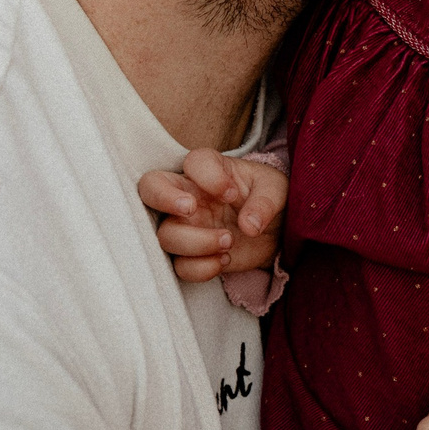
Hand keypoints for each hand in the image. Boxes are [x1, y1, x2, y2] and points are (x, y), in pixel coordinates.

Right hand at [138, 150, 287, 283]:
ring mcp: (186, 226)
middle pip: (150, 188)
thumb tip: (249, 225)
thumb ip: (265, 202)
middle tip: (192, 208)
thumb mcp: (278, 191)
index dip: (208, 176)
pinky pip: (180, 266)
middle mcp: (189, 195)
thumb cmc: (270, 199)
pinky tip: (225, 260)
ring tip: (229, 241)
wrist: (277, 231)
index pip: (194, 162)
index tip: (232, 193)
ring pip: (165, 235)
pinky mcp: (192, 255)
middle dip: (164, 198)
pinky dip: (201, 268)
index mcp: (210, 171)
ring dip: (196, 242)